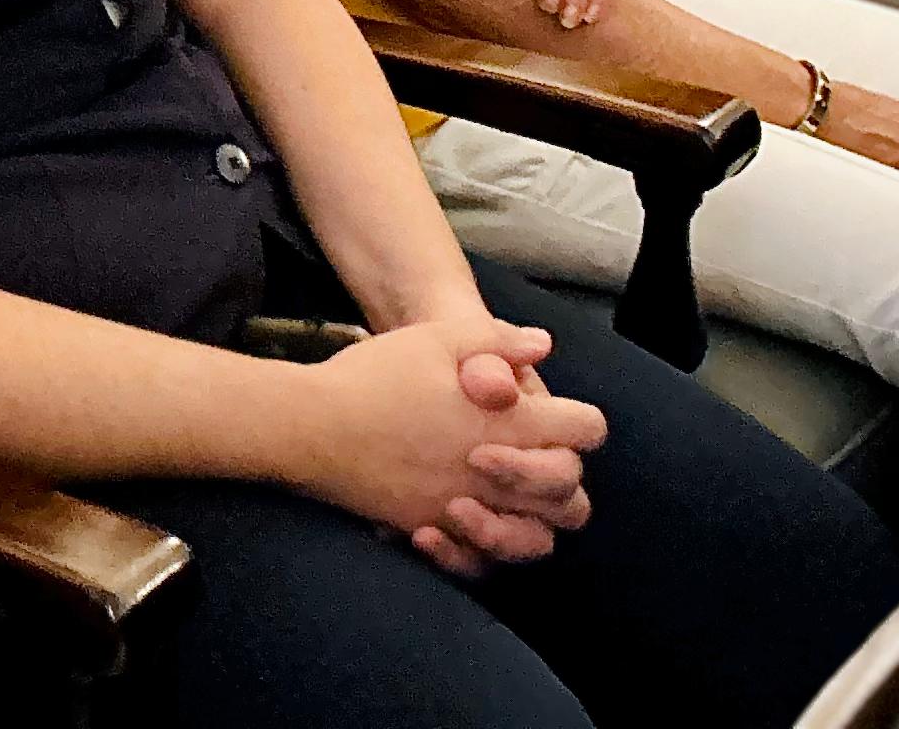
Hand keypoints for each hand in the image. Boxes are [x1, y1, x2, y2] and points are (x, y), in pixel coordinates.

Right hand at [278, 314, 605, 577]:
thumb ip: (496, 340)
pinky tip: (460, 519)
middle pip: (571, 494)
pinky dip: (479, 549)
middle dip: (562, 474)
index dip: (581, 422)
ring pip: (534, 540)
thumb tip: (542, 347)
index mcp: (509, 423)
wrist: (314, 425)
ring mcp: (465, 510)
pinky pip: (478, 562)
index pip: (584, 431)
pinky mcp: (432, 530)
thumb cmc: (376, 376)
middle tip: (533, 453)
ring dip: (530, 520)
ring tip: (504, 495)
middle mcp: (498, 475)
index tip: (563, 415)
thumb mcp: (438, 337)